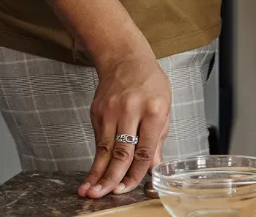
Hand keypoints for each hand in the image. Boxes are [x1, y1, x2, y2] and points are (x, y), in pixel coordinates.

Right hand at [80, 47, 172, 197]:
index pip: (145, 149)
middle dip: (113, 177)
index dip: (136, 172)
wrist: (125, 59)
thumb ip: (159, 137)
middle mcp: (132, 111)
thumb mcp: (165, 106)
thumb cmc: (150, 83)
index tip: (128, 187)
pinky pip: (99, 140)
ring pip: (105, 149)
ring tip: (91, 191)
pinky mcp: (96, 112)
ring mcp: (111, 111)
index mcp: (155, 110)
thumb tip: (153, 165)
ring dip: (97, 173)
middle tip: (105, 195)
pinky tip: (93, 172)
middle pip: (122, 151)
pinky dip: (97, 158)